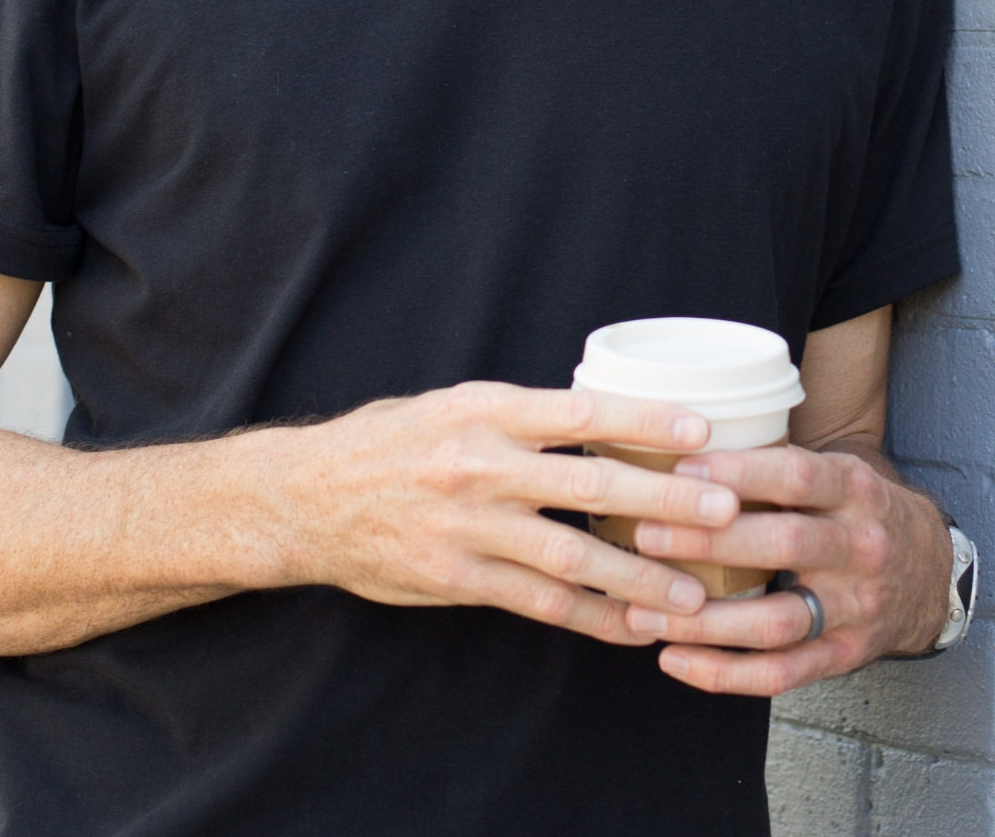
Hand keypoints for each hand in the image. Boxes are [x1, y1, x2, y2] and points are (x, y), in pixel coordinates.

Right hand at [267, 381, 742, 644]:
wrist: (307, 497)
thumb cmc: (391, 441)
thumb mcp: (453, 403)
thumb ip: (521, 415)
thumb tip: (603, 414)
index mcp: (484, 410)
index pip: (579, 411)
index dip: (642, 422)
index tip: (700, 429)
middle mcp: (479, 466)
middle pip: (589, 487)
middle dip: (663, 501)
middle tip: (723, 511)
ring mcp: (469, 528)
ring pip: (572, 559)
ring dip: (639, 579)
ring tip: (695, 593)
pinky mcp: (458, 579)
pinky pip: (539, 604)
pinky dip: (592, 619)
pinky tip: (633, 628)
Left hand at [620, 441, 954, 694]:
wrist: (928, 571)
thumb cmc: (853, 511)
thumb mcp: (833, 471)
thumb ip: (774, 463)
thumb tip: (675, 443)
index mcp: (854, 489)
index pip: (796, 475)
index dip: (737, 473)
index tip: (677, 473)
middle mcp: (861, 548)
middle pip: (783, 544)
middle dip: (710, 541)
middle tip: (646, 534)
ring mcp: (857, 608)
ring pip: (777, 620)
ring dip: (706, 620)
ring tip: (645, 612)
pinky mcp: (846, 656)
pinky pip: (782, 674)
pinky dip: (725, 673)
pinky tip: (676, 660)